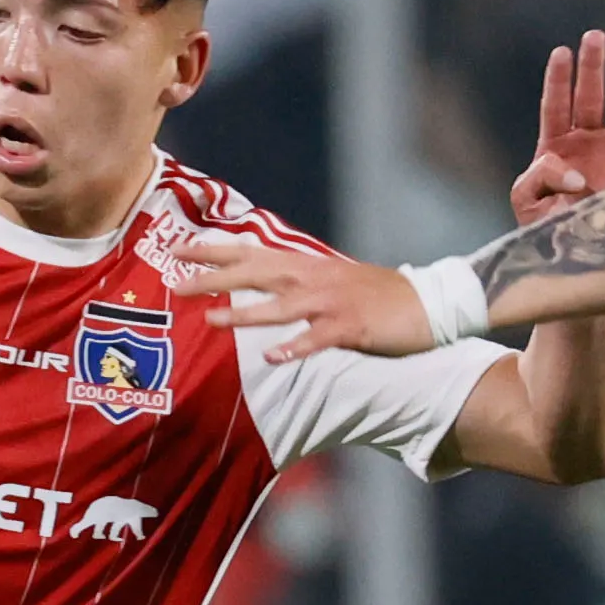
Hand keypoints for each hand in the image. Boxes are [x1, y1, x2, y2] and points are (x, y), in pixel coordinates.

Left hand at [162, 238, 439, 362]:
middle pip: (256, 273)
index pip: (251, 252)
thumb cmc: (376, 295)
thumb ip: (295, 280)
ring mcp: (332, 302)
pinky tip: (273, 356)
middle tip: (177, 284)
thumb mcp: (331, 279)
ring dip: (245, 312)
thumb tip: (260, 282)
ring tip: (212, 320)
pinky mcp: (351, 327)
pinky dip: (295, 347)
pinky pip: (318, 338)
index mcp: (306, 265)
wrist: (427, 303)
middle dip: (215, 277)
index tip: (176, 248)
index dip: (213, 250)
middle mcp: (313, 278)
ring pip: (281, 306)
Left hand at [510, 30, 604, 224]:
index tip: (562, 52)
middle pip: (591, 98)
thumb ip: (542, 177)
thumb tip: (577, 173)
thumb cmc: (542, 228)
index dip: (559, 80)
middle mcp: (587, 144)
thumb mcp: (526, 201)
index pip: (556, 105)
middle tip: (596, 36)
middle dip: (594, 67)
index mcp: (555, 146)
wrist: (570, 255)